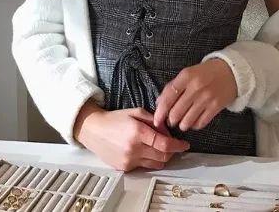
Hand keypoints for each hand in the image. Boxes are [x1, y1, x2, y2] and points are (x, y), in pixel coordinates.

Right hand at [73, 101, 189, 171]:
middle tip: (172, 144)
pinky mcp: (124, 168)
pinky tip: (145, 150)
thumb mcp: (135, 112)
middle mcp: (134, 149)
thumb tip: (167, 130)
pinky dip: (149, 160)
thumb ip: (153, 120)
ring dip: (162, 157)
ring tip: (158, 147)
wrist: (94, 130)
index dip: (178, 145)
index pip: (164, 144)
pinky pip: (144, 167)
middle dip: (172, 151)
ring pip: (156, 164)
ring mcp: (129, 160)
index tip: (184, 145)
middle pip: (163, 156)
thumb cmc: (114, 119)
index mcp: (138, 132)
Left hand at [154, 59, 237, 131]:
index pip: (168, 96)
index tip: (156, 119)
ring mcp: (206, 98)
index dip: (160, 110)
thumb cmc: (206, 72)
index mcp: (187, 76)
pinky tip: (193, 121)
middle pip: (176, 112)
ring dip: (182, 125)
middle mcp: (196, 87)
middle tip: (171, 121)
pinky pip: (200, 123)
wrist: (231, 71)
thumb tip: (160, 102)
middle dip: (170, 120)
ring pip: (187, 120)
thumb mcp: (188, 73)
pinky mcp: (216, 107)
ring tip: (182, 122)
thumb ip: (174, 86)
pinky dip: (194, 125)